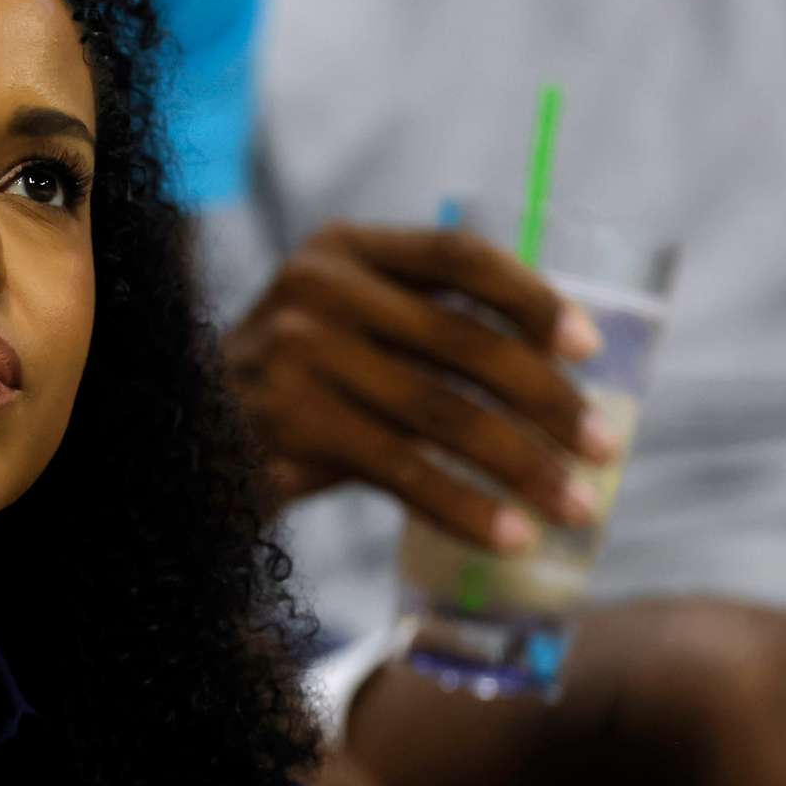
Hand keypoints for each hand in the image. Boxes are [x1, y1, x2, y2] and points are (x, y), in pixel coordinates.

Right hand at [224, 223, 617, 550]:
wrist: (181, 440)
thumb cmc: (287, 390)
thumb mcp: (340, 330)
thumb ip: (419, 328)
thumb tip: (561, 378)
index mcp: (341, 250)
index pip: (458, 256)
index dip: (533, 298)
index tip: (591, 349)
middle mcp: (316, 291)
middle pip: (463, 341)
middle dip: (548, 400)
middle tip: (605, 450)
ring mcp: (296, 357)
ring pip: (442, 413)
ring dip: (522, 466)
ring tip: (573, 507)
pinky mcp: (290, 426)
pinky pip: (403, 469)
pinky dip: (465, 507)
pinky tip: (508, 536)